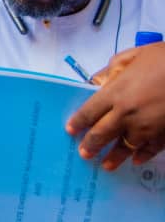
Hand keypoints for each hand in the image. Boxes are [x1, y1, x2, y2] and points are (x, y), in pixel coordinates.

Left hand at [67, 43, 164, 169]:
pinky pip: (151, 149)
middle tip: (84, 153)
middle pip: (102, 134)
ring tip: (106, 165)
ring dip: (114, 157)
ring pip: (125, 146)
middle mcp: (127, 114)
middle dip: (91, 145)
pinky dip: (143, 155)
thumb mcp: (134, 56)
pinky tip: (137, 160)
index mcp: (115, 93)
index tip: (70, 130)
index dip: (78, 122)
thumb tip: (97, 80)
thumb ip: (112, 69)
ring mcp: (147, 127)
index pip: (88, 112)